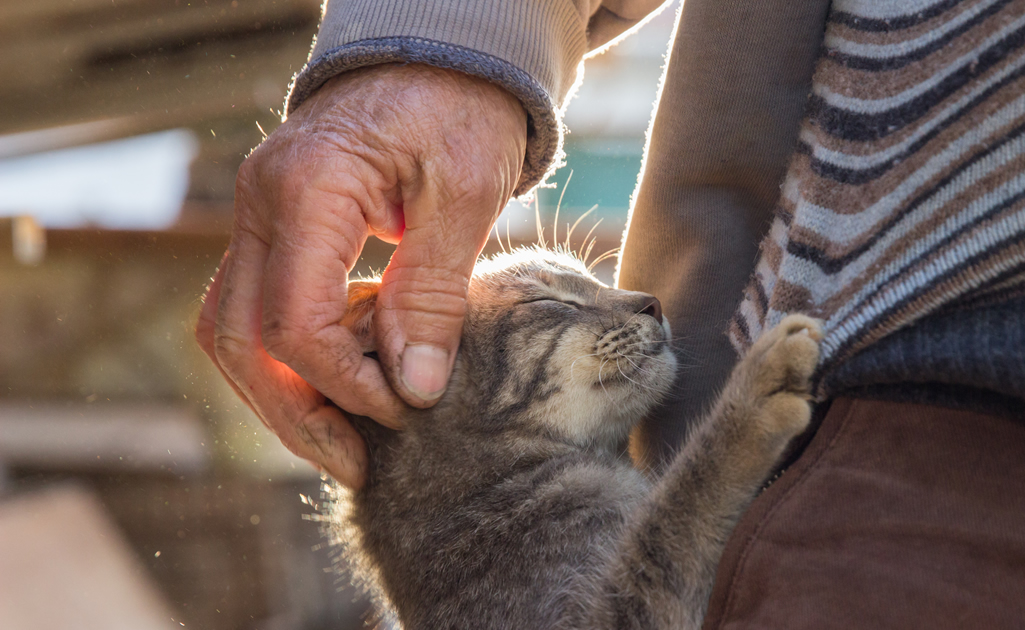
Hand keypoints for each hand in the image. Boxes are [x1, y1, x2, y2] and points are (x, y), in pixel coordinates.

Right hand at [195, 64, 526, 487]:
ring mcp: (258, 213)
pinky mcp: (276, 226)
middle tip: (356, 464)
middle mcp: (260, 202)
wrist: (441, 54)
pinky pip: (259, 305)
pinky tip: (346, 381)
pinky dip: (294, 356)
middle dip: (295, 414)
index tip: (403, 411)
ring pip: (234, 329)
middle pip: (240, 338)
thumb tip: (413, 388)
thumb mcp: (467, 195)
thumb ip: (433, 292)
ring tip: (345, 440)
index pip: (294, 321)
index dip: (345, 383)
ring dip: (284, 395)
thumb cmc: (462, 108)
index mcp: (307, 187)